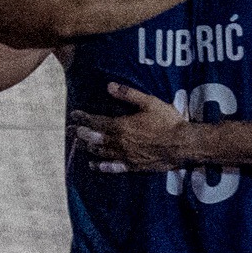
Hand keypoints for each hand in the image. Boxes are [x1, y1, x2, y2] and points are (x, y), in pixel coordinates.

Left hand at [67, 81, 194, 172]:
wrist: (183, 144)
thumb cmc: (168, 121)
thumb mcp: (150, 102)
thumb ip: (129, 94)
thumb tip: (109, 86)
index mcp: (121, 126)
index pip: (96, 122)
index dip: (83, 118)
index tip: (74, 114)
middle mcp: (119, 142)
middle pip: (93, 138)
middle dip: (80, 133)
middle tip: (68, 130)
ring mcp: (124, 156)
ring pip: (100, 152)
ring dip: (88, 147)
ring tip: (79, 143)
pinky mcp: (132, 166)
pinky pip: (112, 167)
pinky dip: (101, 166)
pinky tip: (93, 165)